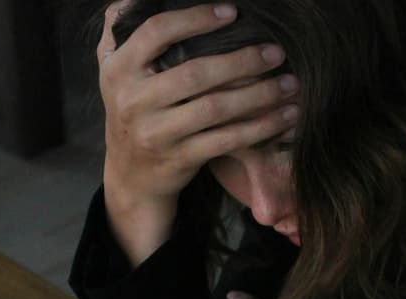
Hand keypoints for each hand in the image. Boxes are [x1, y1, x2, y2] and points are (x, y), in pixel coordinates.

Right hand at [97, 1, 299, 264]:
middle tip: (276, 52)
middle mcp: (134, 101)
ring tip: (290, 83)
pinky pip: (227, 140)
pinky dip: (260, 127)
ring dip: (259, 95)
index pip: (157, 33)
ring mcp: (157, 133)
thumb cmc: (133, 110)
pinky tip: (285, 115)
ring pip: (215, 109)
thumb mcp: (114, 71)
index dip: (196, 19)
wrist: (130, 175)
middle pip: (195, 73)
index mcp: (119, 70)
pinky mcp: (180, 159)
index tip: (233, 12)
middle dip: (241, 60)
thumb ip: (122, 31)